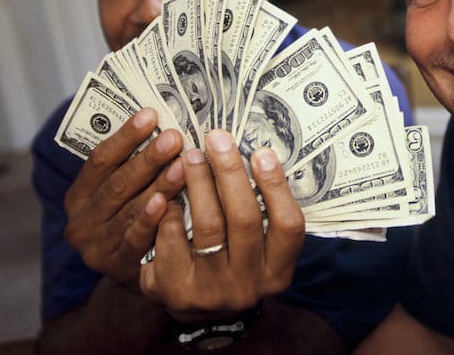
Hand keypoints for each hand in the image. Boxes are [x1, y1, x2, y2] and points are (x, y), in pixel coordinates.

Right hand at [64, 108, 186, 288]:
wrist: (135, 274)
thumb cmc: (134, 219)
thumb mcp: (124, 192)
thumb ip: (133, 165)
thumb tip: (164, 122)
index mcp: (79, 195)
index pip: (100, 159)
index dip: (126, 136)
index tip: (151, 113)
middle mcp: (81, 220)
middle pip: (117, 183)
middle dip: (148, 158)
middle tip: (174, 137)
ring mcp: (96, 246)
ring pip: (129, 208)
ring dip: (157, 184)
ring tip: (182, 165)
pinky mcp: (115, 267)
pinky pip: (134, 240)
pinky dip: (150, 221)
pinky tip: (166, 203)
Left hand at [139, 129, 304, 322]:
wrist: (197, 314)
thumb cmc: (231, 262)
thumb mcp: (256, 248)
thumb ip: (259, 212)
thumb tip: (254, 153)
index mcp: (277, 271)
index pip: (288, 225)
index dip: (276, 186)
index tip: (261, 151)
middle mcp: (250, 285)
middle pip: (245, 219)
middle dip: (230, 172)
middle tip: (217, 139)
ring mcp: (213, 292)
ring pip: (208, 226)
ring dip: (199, 183)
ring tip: (190, 155)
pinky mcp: (177, 293)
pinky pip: (173, 243)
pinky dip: (169, 215)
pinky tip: (165, 195)